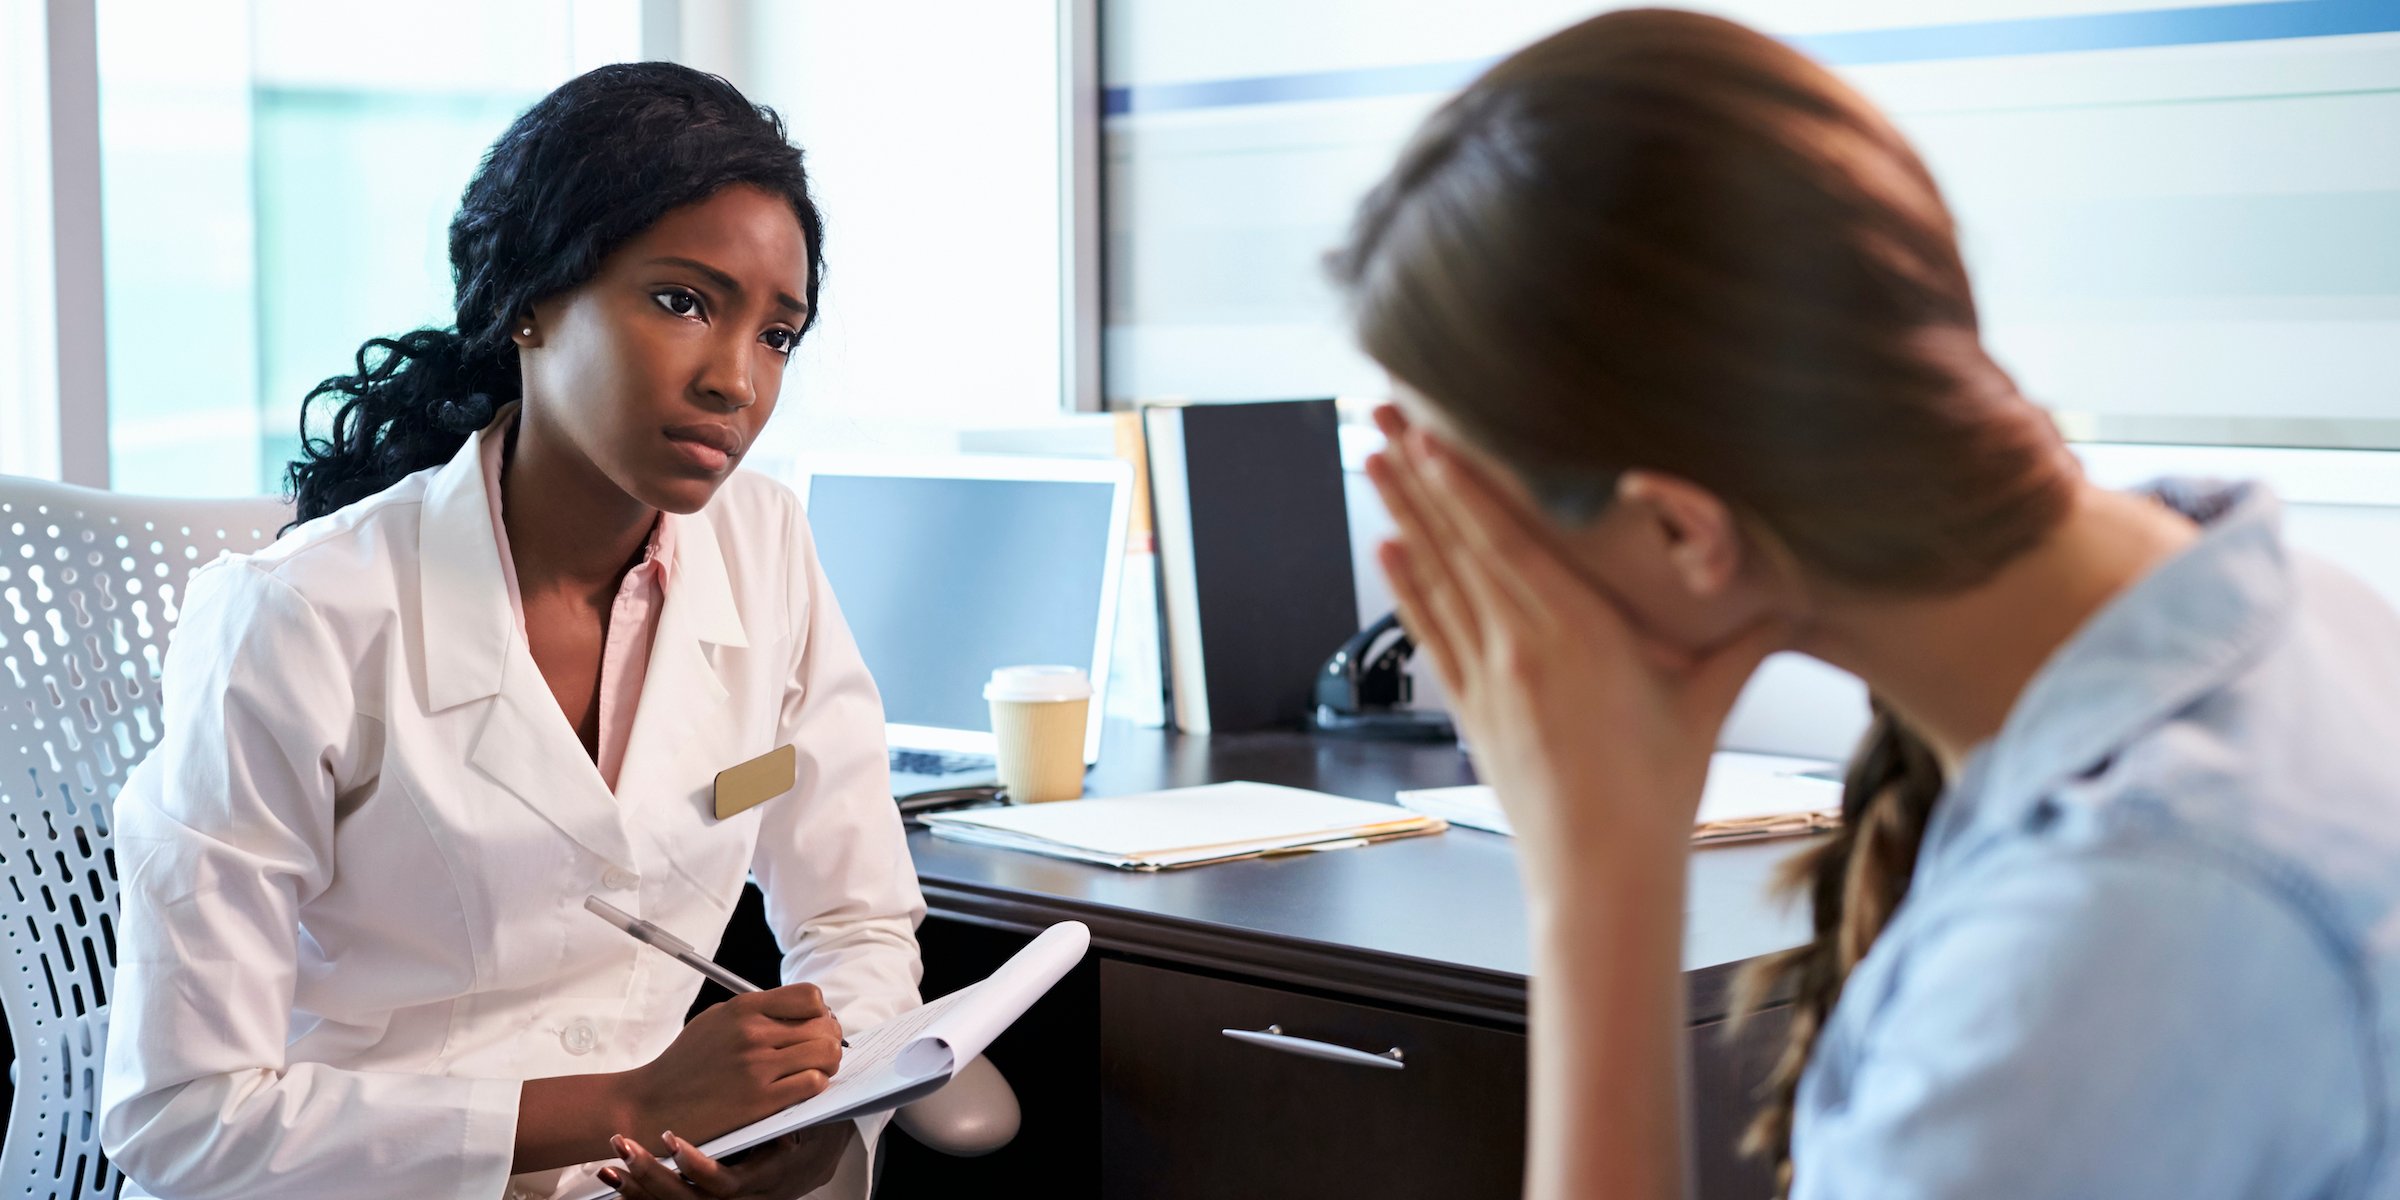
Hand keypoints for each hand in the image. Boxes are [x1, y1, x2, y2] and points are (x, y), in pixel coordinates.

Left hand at [600, 1125, 855, 1198]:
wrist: (815, 1160)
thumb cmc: (814, 1137)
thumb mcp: (812, 1124)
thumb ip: (792, 1110)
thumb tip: (791, 1084)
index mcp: (767, 1180)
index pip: (727, 1185)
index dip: (697, 1168)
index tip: (671, 1139)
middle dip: (653, 1178)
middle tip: (626, 1148)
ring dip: (638, 1189)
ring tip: (611, 1166)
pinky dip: (635, 1195)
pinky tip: (615, 1178)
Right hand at [617, 984, 844, 1146]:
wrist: (650, 1103)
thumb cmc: (685, 1063)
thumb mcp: (716, 1021)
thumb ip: (757, 1011)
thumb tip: (804, 1011)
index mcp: (744, 1008)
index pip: (810, 997)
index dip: (820, 1012)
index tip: (814, 1026)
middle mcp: (753, 1032)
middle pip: (824, 1025)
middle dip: (830, 1039)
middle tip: (821, 1052)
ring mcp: (758, 1066)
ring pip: (826, 1053)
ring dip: (828, 1063)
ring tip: (815, 1070)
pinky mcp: (760, 1100)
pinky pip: (813, 1084)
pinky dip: (816, 1085)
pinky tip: (802, 1088)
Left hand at [1363, 407, 1782, 880]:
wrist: (1602, 872)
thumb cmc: (1660, 791)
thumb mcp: (1710, 704)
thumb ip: (1745, 641)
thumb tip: (1795, 595)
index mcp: (1580, 632)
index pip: (1511, 539)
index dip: (1469, 482)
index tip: (1436, 431)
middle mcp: (1522, 646)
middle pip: (1461, 542)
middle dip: (1420, 475)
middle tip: (1383, 412)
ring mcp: (1488, 678)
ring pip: (1436, 578)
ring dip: (1403, 515)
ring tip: (1372, 459)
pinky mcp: (1470, 710)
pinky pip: (1430, 632)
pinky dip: (1406, 586)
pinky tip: (1387, 547)